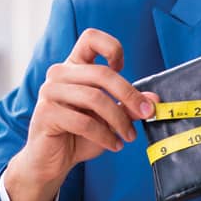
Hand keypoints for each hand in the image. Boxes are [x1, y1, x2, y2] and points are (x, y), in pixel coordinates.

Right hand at [5, 28, 156, 200]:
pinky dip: (104, 135)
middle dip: (129, 95)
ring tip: (129, 136)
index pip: (90, 38)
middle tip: (146, 113)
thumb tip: (154, 101)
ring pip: (95, 97)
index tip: (122, 68)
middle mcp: (59, 74)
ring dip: (119, 120)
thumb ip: (128, 106)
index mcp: (73, 67)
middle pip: (102, 73)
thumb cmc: (78, 135)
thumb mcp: (109, 119)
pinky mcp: (46, 113)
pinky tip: (113, 145)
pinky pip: (83, 121)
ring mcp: (49, 92)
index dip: (111, 47)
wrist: (50, 162)